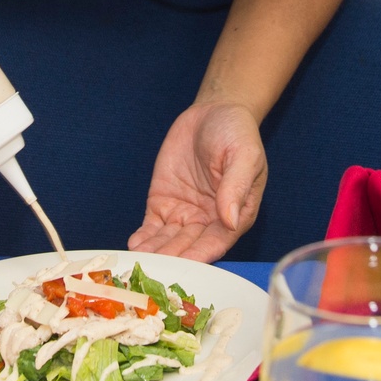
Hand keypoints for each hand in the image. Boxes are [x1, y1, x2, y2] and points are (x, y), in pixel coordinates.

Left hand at [128, 103, 267, 262]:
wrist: (214, 112)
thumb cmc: (237, 133)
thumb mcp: (244, 154)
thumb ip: (236, 187)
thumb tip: (231, 220)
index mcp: (235, 215)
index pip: (217, 241)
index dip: (201, 254)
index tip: (187, 264)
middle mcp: (208, 220)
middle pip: (189, 245)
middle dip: (173, 257)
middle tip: (156, 268)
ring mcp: (185, 212)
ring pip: (169, 240)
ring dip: (156, 251)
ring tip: (140, 258)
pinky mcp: (164, 201)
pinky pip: (153, 224)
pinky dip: (145, 236)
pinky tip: (135, 244)